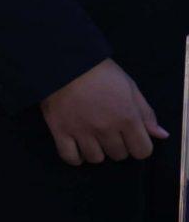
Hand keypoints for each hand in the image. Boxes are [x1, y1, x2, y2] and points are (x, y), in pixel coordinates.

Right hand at [40, 59, 171, 166]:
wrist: (65, 62)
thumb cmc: (100, 72)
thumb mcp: (130, 88)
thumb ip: (146, 113)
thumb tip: (161, 135)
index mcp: (127, 118)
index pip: (142, 151)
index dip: (139, 145)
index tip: (131, 137)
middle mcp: (106, 129)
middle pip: (119, 155)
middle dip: (117, 146)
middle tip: (109, 132)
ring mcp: (82, 131)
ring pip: (96, 159)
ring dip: (97, 151)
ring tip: (92, 138)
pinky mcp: (60, 131)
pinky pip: (70, 157)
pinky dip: (75, 158)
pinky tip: (78, 149)